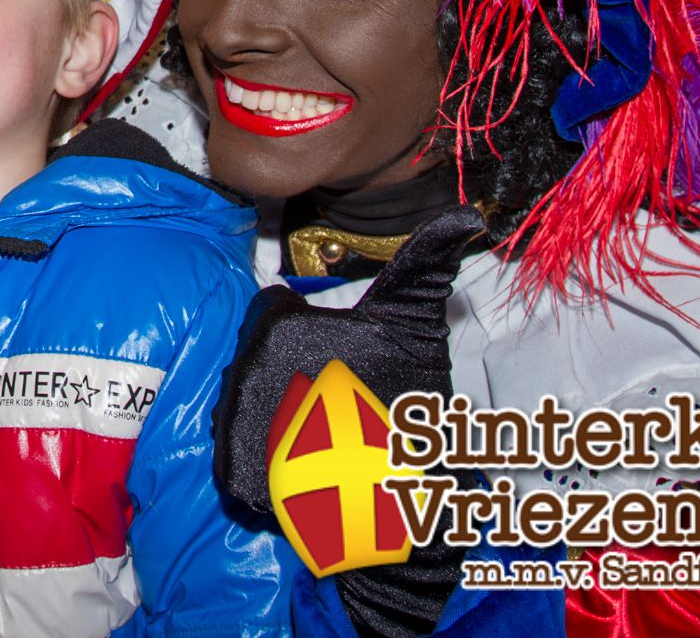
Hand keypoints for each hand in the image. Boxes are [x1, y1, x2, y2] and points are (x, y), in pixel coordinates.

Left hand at [214, 206, 484, 509]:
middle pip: (249, 365)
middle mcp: (250, 371)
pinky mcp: (243, 475)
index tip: (336, 355)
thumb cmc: (412, 395)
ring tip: (316, 431)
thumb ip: (424, 261)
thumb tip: (465, 215)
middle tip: (331, 399)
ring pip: (238, 411)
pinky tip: (299, 464)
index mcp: (280, 327)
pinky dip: (260, 465)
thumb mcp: (414, 318)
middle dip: (283, 375)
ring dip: (269, 417)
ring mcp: (243, 425)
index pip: (267, 316)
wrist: (414, 484)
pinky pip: (234, 463)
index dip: (301, 328)